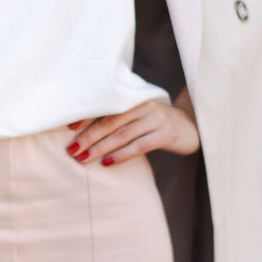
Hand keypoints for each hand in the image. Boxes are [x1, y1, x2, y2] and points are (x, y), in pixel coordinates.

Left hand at [66, 93, 199, 165]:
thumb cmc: (157, 123)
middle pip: (111, 122)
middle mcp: (144, 106)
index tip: (69, 128)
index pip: (106, 108)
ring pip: (123, 134)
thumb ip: (119, 118)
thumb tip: (84, 132)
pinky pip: (140, 145)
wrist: (192, 126)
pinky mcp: (166, 134)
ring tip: (84, 158)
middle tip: (72, 149)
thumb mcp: (139, 115)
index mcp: (135, 99)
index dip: (87, 117)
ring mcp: (157, 119)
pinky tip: (108, 162)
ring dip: (101, 148)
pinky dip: (122, 154)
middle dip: (89, 136)